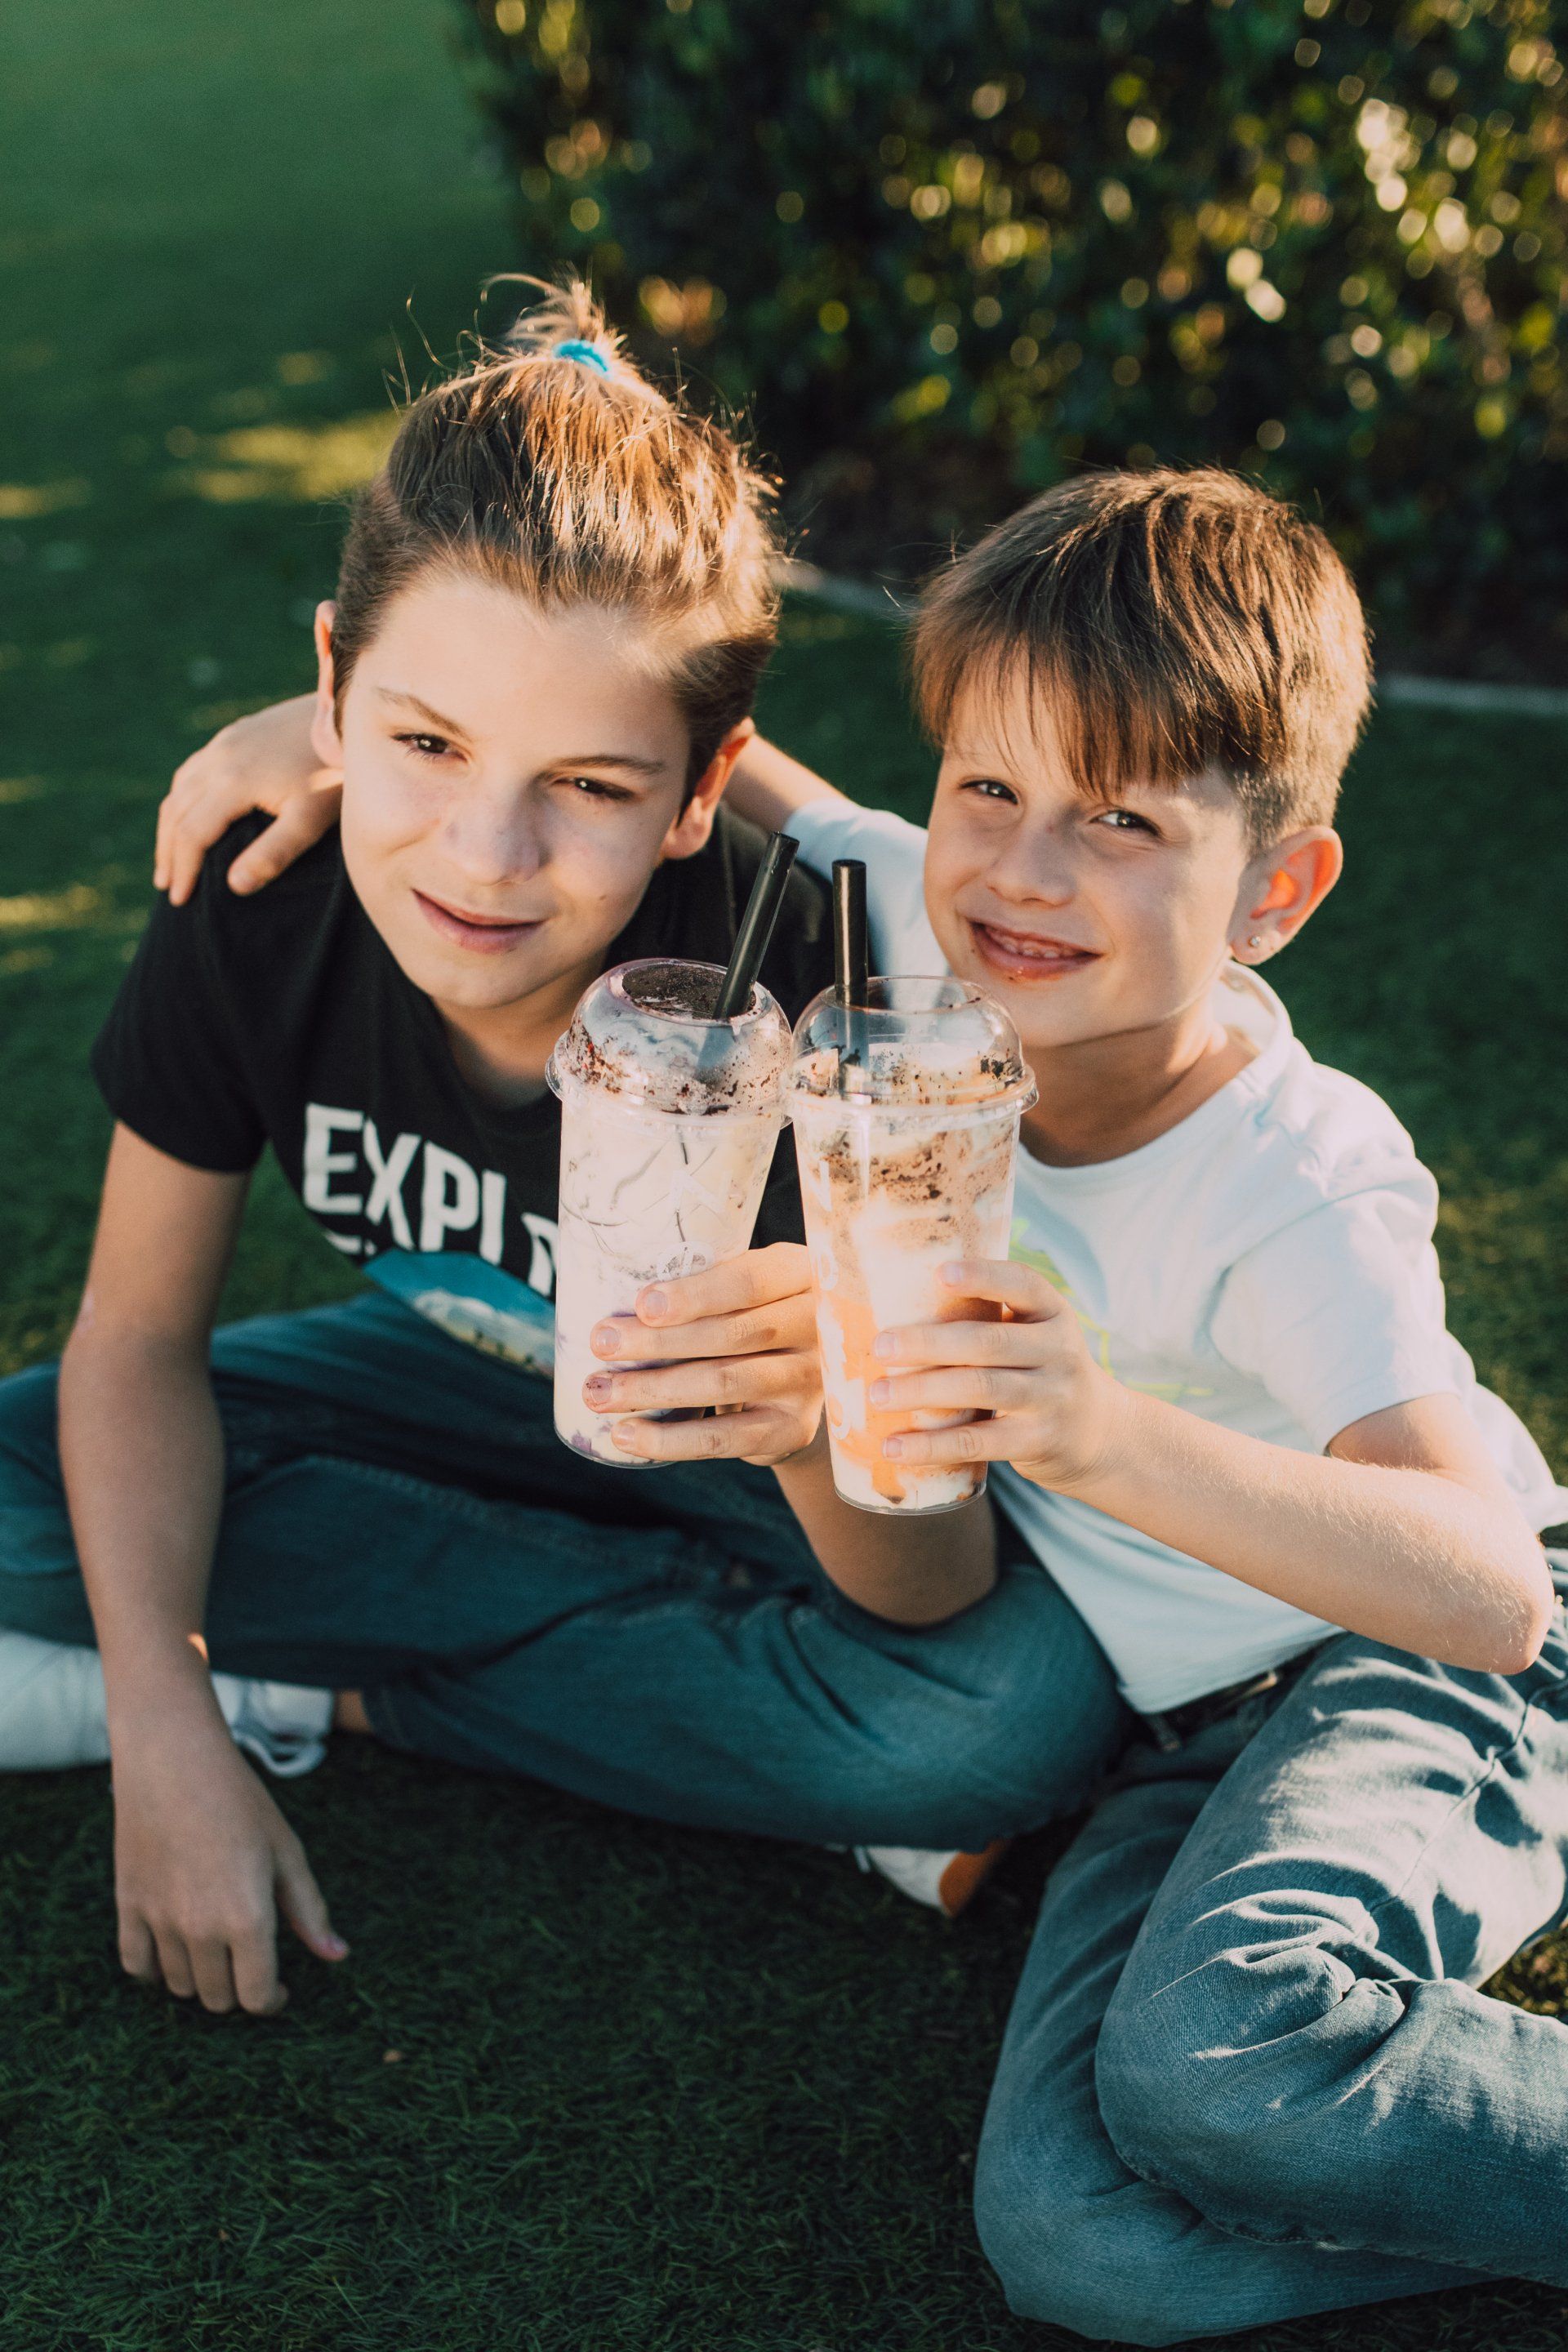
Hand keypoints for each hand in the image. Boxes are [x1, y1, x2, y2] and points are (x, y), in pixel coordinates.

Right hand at [112, 1706, 345, 2014]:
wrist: (174, 1762)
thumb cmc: (240, 1802)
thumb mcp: (286, 1851)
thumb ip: (309, 1910)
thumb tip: (337, 1956)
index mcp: (248, 1919)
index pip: (256, 1997)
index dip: (272, 2002)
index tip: (279, 1992)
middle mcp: (200, 1930)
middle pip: (218, 1999)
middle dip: (239, 1992)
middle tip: (249, 1967)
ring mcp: (159, 1922)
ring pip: (180, 1986)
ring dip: (201, 1980)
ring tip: (218, 1952)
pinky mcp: (129, 1908)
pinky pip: (137, 1966)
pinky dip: (155, 1972)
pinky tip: (173, 1954)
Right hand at [154, 694, 339, 905]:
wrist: (348, 717)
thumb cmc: (334, 774)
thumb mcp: (309, 820)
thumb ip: (273, 854)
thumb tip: (234, 886)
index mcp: (232, 782)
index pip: (191, 834)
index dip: (183, 870)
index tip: (180, 900)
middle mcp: (219, 758)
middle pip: (176, 811)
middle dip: (168, 852)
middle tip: (166, 886)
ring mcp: (225, 742)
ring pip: (181, 787)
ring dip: (170, 824)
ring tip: (171, 857)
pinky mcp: (236, 733)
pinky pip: (194, 768)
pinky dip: (183, 796)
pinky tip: (190, 811)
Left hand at [583, 1241, 821, 1467]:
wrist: (799, 1381)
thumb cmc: (750, 1316)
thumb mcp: (743, 1288)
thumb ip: (704, 1285)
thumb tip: (620, 1308)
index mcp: (800, 1274)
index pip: (750, 1281)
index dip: (696, 1294)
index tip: (641, 1304)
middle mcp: (817, 1325)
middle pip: (733, 1333)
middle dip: (659, 1341)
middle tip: (601, 1343)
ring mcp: (810, 1380)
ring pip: (725, 1384)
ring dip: (654, 1389)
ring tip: (599, 1392)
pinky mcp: (794, 1428)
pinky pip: (727, 1439)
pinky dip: (672, 1440)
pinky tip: (627, 1435)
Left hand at [869, 1259, 1124, 1492]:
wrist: (1101, 1434)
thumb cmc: (1040, 1372)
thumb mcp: (1035, 1336)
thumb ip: (988, 1320)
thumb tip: (893, 1307)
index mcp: (1052, 1313)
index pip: (1023, 1284)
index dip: (983, 1276)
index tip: (939, 1272)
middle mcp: (1059, 1351)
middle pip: (988, 1341)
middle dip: (928, 1343)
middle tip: (879, 1346)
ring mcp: (1053, 1398)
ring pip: (981, 1389)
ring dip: (922, 1391)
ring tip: (877, 1395)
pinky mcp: (1039, 1441)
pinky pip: (979, 1442)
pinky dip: (932, 1445)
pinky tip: (894, 1447)